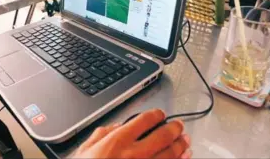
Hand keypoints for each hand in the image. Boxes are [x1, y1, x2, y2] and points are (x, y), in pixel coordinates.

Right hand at [73, 109, 191, 158]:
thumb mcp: (85, 151)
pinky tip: (184, 157)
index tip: (160, 114)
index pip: (144, 120)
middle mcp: (134, 154)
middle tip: (178, 126)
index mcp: (118, 141)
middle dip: (174, 128)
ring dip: (180, 145)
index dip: (156, 114)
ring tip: (185, 140)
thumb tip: (114, 127)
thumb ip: (101, 135)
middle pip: (163, 135)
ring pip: (170, 154)